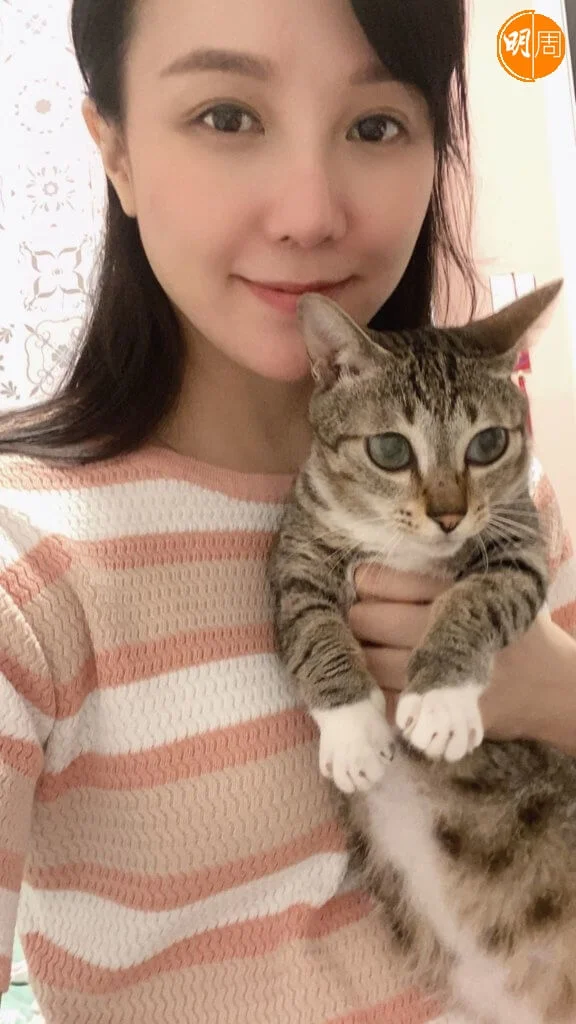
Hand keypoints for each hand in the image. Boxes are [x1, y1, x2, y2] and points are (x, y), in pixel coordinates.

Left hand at [348, 564, 575, 746]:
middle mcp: (451, 629)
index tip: (362, 584)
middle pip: (369, 620)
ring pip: (370, 663)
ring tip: (367, 648)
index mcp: (460, 592)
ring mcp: (447, 673)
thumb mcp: (489, 587)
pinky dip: (375, 690)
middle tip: (360, 617)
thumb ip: (441, 573)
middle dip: (357, 618)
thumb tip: (371, 566)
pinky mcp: (442, 711)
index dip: (364, 581)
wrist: (550, 686)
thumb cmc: (510, 627)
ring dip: (359, 656)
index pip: (385, 581)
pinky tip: (381, 680)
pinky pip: (385, 700)